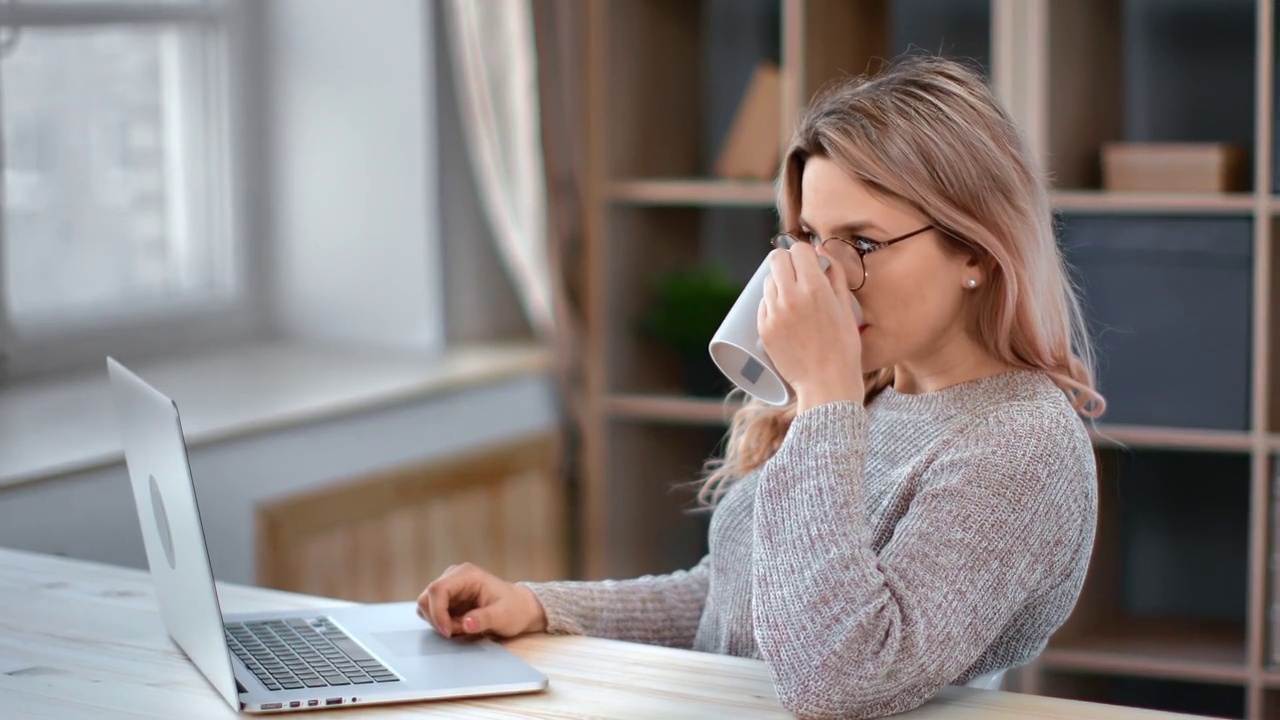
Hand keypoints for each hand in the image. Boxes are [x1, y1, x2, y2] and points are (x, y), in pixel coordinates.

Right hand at [417, 562, 546, 637]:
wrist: (520, 609)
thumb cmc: (515, 609)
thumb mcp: (504, 616)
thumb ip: (484, 619)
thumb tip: (466, 624)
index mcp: (467, 574)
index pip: (437, 589)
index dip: (437, 612)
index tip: (447, 632)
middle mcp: (453, 577)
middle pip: (426, 598)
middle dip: (439, 620)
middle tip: (461, 630)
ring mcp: (449, 588)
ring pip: (426, 607)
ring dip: (441, 622)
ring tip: (464, 627)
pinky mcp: (447, 599)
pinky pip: (433, 613)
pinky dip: (443, 623)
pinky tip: (461, 625)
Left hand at [759, 241, 864, 410]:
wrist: (827, 383)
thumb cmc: (843, 347)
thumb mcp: (846, 307)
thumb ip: (835, 275)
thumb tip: (822, 252)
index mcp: (814, 288)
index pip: (798, 249)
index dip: (804, 253)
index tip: (808, 262)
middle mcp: (790, 297)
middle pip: (777, 260)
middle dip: (787, 263)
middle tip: (797, 275)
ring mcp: (773, 313)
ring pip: (769, 282)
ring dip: (779, 284)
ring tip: (794, 300)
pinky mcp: (763, 329)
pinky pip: (763, 305)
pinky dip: (773, 305)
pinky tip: (787, 317)